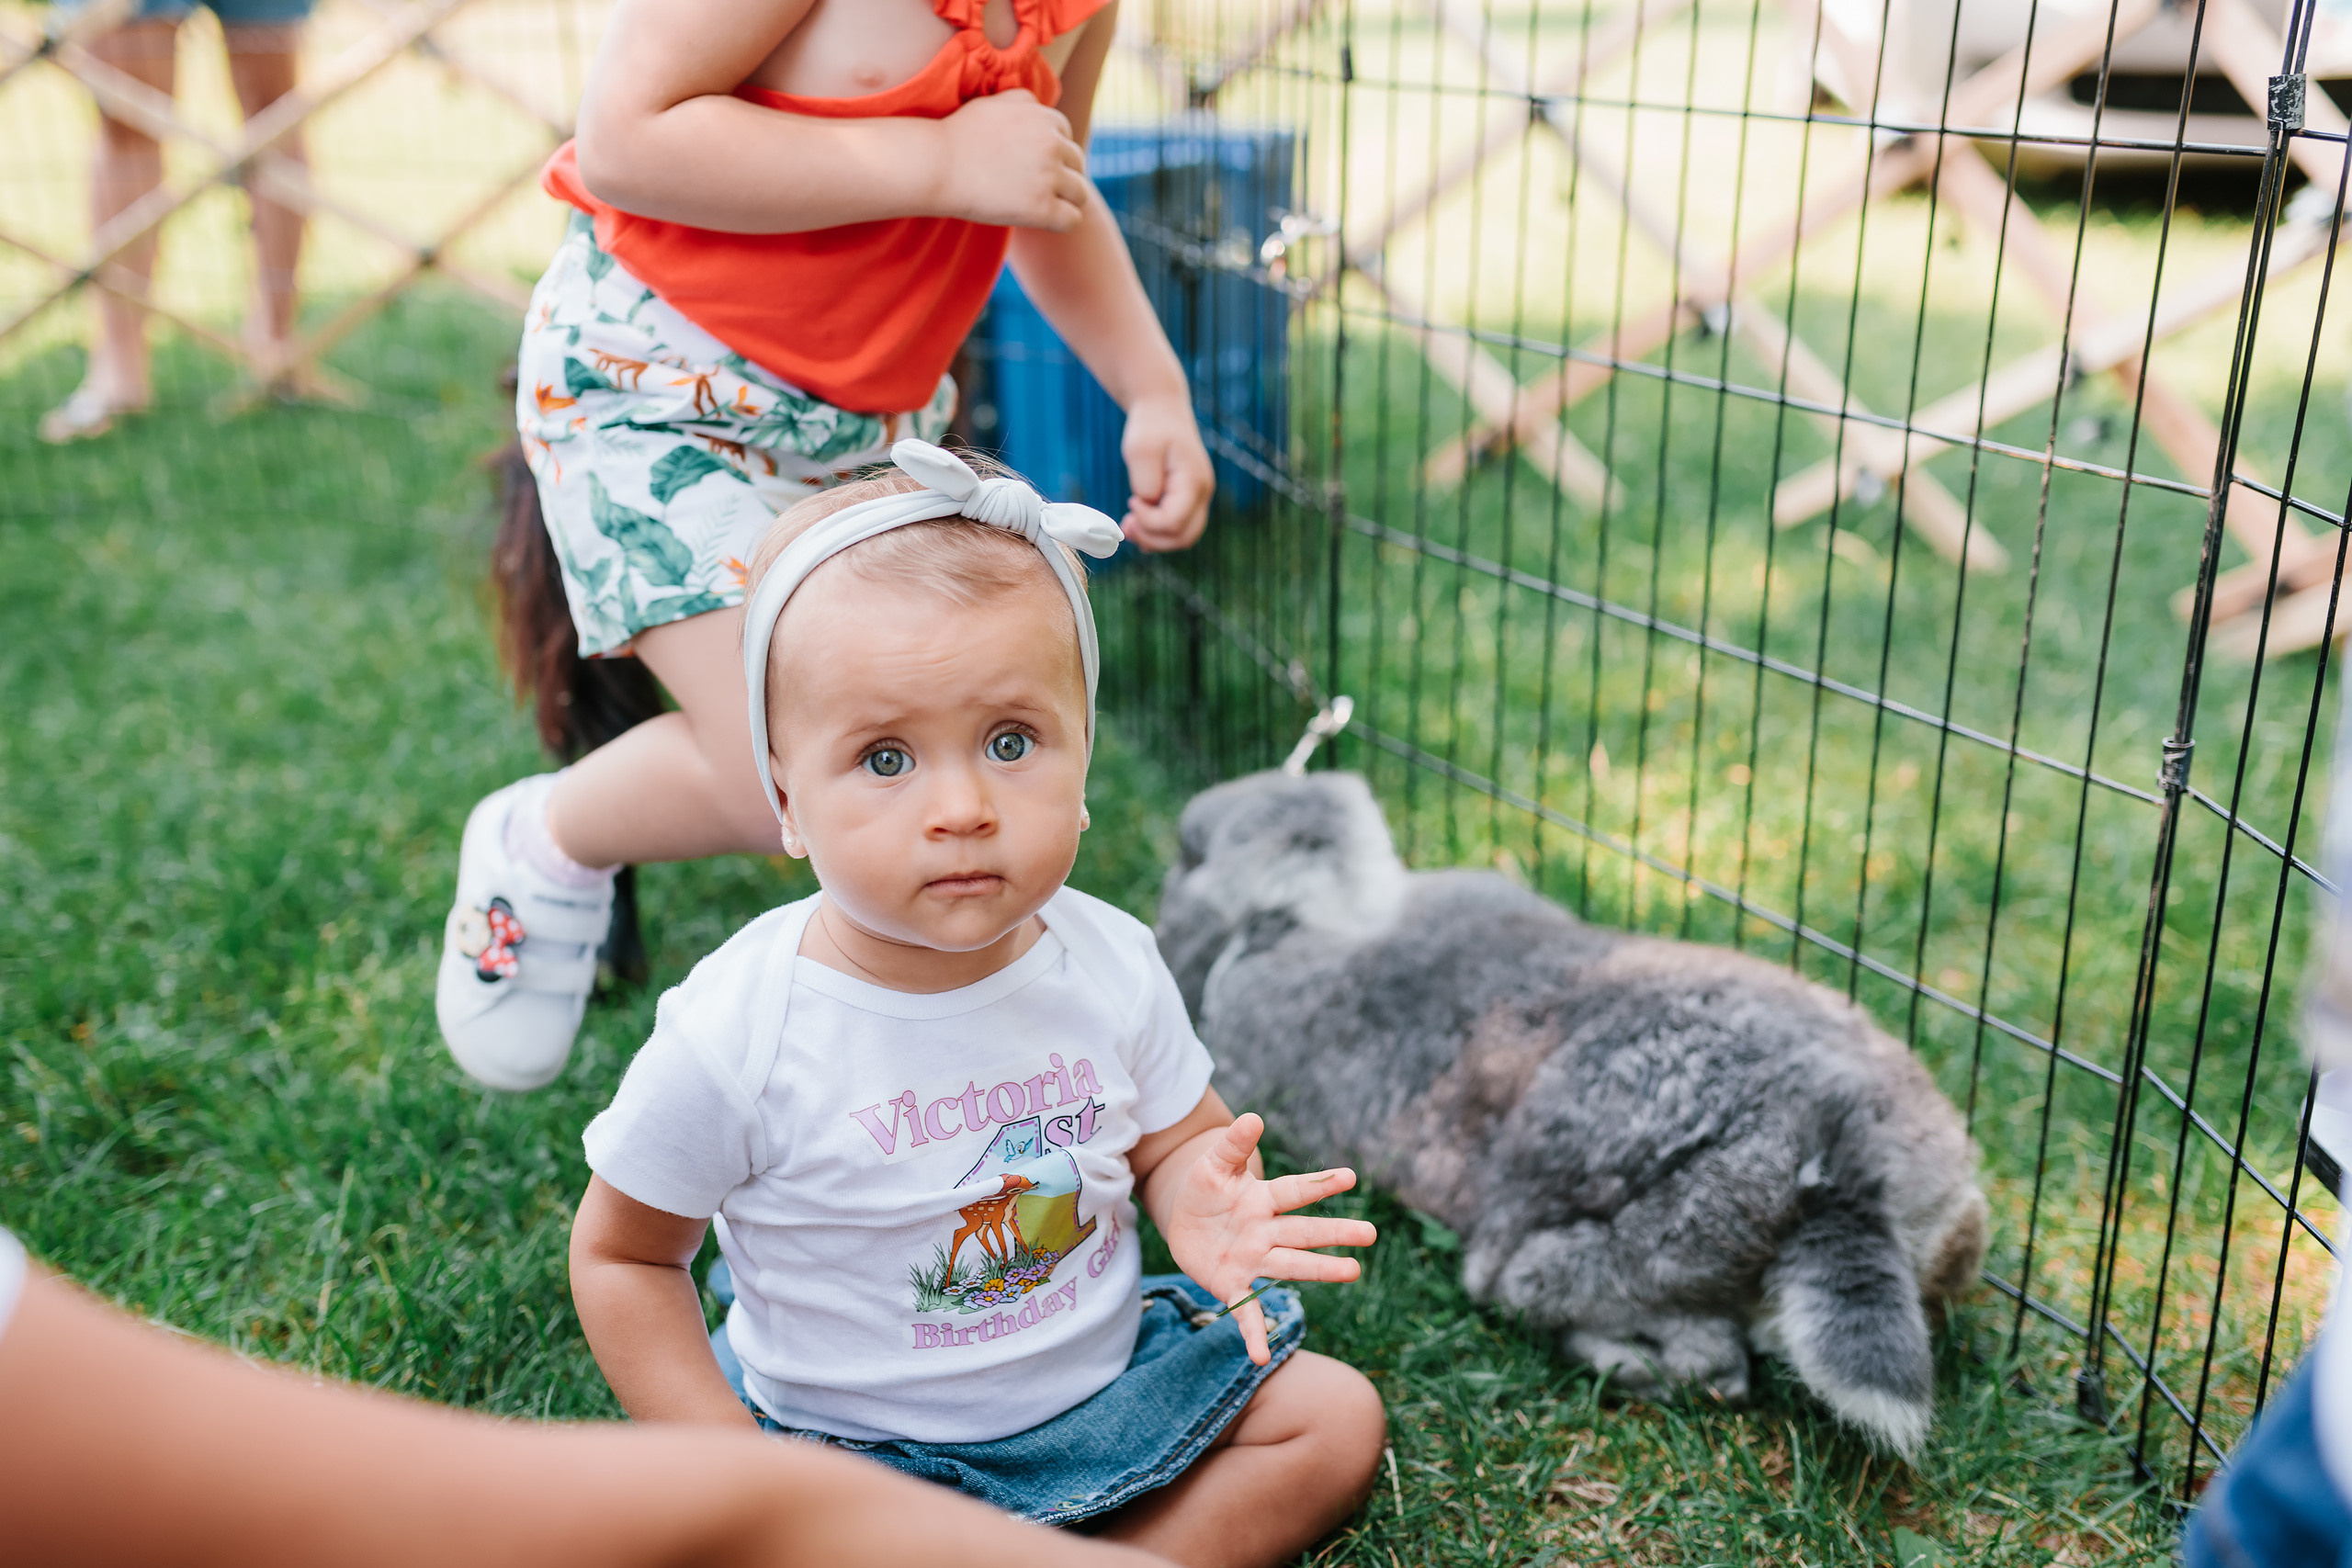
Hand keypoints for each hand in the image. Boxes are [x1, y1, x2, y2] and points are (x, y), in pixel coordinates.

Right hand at [940, 90, 1089, 230]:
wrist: (935, 166)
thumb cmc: (957, 138)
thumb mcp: (994, 104)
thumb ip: (1023, 104)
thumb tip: (1042, 109)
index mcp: (1044, 116)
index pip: (1066, 136)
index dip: (1051, 153)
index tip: (1028, 165)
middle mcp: (1052, 143)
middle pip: (1077, 163)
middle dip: (1060, 175)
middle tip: (1031, 188)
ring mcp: (1049, 176)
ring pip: (1080, 193)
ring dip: (1064, 200)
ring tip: (1036, 205)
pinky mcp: (1042, 207)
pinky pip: (1072, 219)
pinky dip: (1059, 222)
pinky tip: (1039, 221)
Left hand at [1120, 393, 1212, 549]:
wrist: (1162, 409)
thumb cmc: (1151, 426)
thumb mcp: (1140, 450)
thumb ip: (1145, 481)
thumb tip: (1147, 505)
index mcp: (1194, 481)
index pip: (1173, 522)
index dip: (1148, 520)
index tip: (1131, 500)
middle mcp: (1203, 493)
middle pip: (1183, 537)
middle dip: (1152, 537)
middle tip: (1127, 523)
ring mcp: (1199, 498)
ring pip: (1183, 537)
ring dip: (1155, 539)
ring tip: (1129, 526)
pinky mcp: (1189, 499)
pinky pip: (1179, 528)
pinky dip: (1159, 533)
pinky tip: (1138, 525)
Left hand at [1158, 1114, 1376, 1364]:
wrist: (1186, 1222)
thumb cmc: (1207, 1190)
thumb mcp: (1214, 1165)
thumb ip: (1233, 1145)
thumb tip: (1253, 1118)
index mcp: (1264, 1199)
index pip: (1295, 1190)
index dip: (1320, 1183)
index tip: (1351, 1176)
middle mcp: (1266, 1232)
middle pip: (1304, 1232)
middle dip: (1334, 1233)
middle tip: (1369, 1234)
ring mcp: (1253, 1261)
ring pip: (1290, 1266)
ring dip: (1319, 1270)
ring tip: (1352, 1273)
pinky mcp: (1232, 1285)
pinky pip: (1246, 1312)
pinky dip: (1254, 1334)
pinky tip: (1261, 1358)